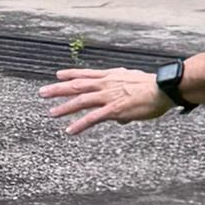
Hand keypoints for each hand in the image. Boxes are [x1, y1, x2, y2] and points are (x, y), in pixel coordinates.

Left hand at [42, 65, 166, 134]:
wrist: (162, 88)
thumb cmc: (153, 87)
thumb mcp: (135, 85)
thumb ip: (124, 98)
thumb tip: (121, 117)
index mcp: (111, 76)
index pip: (86, 74)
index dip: (71, 74)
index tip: (58, 74)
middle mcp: (106, 84)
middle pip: (77, 85)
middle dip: (58, 89)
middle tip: (42, 92)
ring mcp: (108, 96)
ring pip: (81, 101)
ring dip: (64, 107)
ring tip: (51, 113)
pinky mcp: (114, 110)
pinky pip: (93, 118)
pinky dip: (80, 125)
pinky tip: (70, 131)